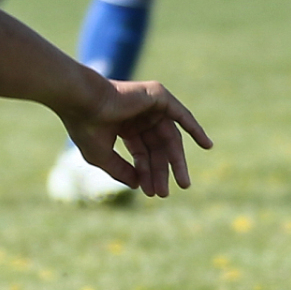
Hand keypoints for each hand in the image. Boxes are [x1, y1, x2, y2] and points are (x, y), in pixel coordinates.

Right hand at [60, 79, 212, 197]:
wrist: (83, 102)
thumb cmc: (87, 127)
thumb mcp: (102, 156)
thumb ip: (121, 171)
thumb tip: (139, 185)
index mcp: (124, 126)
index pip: (141, 153)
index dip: (146, 173)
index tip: (151, 194)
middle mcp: (138, 115)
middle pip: (158, 148)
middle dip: (163, 171)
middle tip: (167, 193)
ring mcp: (149, 105)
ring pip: (170, 137)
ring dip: (177, 161)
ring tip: (182, 183)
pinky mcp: (158, 96)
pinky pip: (182, 115)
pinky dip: (194, 129)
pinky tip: (206, 145)